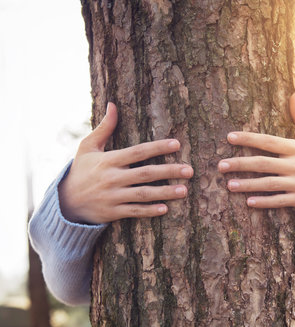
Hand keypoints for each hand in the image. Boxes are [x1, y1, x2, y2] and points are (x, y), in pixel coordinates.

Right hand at [58, 103, 192, 223]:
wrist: (65, 201)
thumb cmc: (81, 170)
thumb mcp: (88, 147)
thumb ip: (104, 128)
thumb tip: (113, 105)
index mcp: (108, 160)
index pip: (137, 152)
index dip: (157, 147)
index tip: (177, 144)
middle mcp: (112, 178)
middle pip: (145, 174)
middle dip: (169, 171)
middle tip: (189, 170)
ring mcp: (113, 196)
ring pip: (143, 194)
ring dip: (165, 193)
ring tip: (184, 190)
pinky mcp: (112, 213)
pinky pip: (134, 212)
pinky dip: (149, 211)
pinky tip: (165, 209)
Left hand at [218, 93, 294, 225]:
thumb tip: (293, 94)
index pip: (269, 141)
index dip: (249, 139)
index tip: (229, 137)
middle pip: (264, 163)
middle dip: (241, 164)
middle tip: (221, 165)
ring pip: (269, 184)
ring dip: (248, 185)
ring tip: (229, 185)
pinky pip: (279, 201)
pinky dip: (264, 202)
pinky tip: (248, 202)